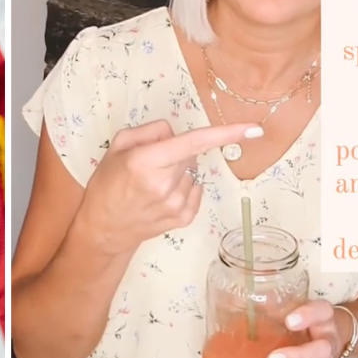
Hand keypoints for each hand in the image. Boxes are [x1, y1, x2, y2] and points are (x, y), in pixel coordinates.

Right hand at [73, 120, 262, 254]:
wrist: (103, 228)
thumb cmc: (108, 184)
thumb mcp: (117, 146)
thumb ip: (149, 131)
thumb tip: (175, 133)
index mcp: (145, 162)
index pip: (193, 143)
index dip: (226, 134)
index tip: (254, 129)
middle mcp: (164, 184)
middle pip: (190, 154)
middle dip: (177, 152)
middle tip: (151, 164)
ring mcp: (176, 204)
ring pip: (194, 172)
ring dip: (180, 171)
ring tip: (153, 183)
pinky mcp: (183, 218)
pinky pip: (197, 190)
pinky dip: (185, 186)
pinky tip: (163, 194)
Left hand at [255, 300, 345, 357]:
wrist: (336, 334)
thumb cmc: (307, 320)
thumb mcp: (298, 306)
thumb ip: (274, 303)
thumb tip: (235, 299)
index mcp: (323, 322)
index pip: (320, 312)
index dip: (307, 316)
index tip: (289, 319)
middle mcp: (326, 348)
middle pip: (318, 355)